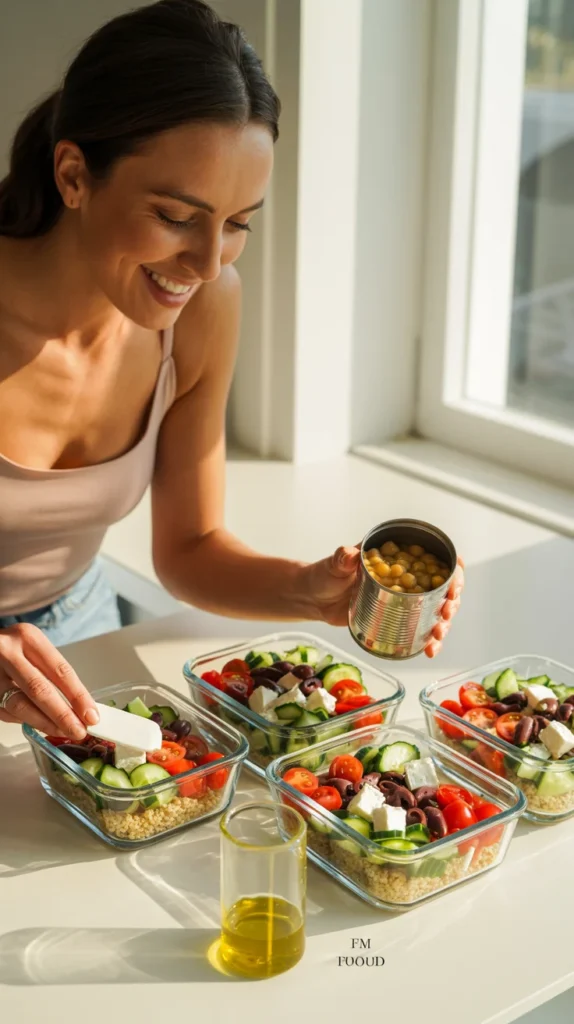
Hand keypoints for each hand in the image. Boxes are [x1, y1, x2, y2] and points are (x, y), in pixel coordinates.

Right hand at [0, 624, 98, 738]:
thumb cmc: (12, 647)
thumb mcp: (33, 648)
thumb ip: (53, 673)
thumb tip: (80, 707)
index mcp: (28, 637)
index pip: (59, 670)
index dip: (78, 696)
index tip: (91, 715)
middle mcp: (7, 652)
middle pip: (39, 689)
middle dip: (62, 715)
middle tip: (79, 731)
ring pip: (20, 705)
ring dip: (44, 723)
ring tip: (62, 731)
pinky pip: (5, 711)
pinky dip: (24, 720)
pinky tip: (38, 723)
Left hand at [303, 546, 463, 657]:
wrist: (313, 599)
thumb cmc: (325, 574)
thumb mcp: (336, 564)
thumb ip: (343, 557)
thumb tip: (349, 554)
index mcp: (400, 557)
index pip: (439, 558)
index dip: (454, 570)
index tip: (453, 586)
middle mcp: (409, 577)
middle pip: (445, 587)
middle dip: (452, 602)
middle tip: (444, 616)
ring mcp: (406, 600)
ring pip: (437, 610)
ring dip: (444, 624)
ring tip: (437, 637)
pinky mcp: (398, 619)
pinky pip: (422, 629)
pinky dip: (429, 640)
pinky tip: (430, 650)